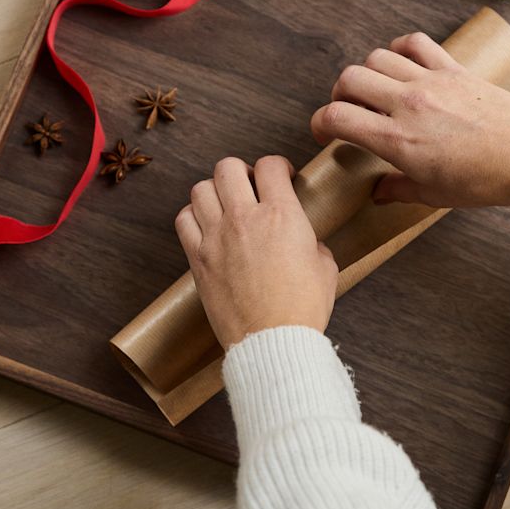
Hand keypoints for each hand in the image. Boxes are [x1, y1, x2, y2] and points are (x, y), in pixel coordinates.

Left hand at [175, 155, 337, 349]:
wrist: (273, 342)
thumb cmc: (302, 308)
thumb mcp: (325, 267)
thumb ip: (312, 242)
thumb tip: (304, 241)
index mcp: (282, 215)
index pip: (270, 166)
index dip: (277, 166)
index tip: (282, 177)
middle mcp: (245, 219)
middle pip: (228, 167)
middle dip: (241, 171)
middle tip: (251, 186)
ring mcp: (217, 238)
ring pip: (201, 188)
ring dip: (215, 191)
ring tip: (226, 204)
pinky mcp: (199, 259)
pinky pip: (184, 220)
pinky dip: (193, 216)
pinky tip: (206, 225)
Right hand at [311, 32, 509, 207]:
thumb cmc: (484, 181)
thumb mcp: (434, 195)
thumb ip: (397, 190)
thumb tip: (377, 192)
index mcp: (397, 140)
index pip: (336, 117)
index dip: (320, 123)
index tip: (325, 132)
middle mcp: (407, 104)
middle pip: (349, 78)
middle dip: (339, 95)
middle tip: (349, 110)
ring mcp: (430, 81)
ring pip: (377, 57)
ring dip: (367, 73)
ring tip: (376, 90)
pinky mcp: (453, 68)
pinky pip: (415, 43)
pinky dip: (400, 48)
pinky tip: (401, 63)